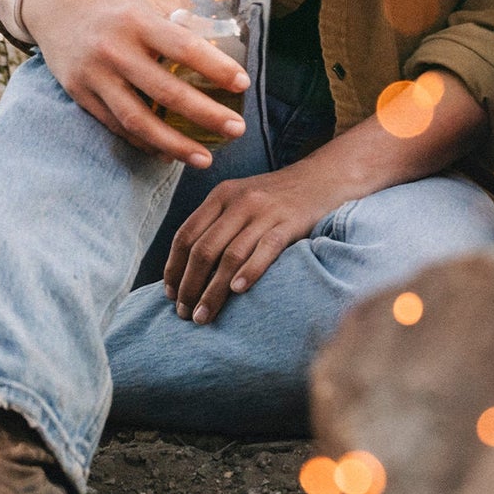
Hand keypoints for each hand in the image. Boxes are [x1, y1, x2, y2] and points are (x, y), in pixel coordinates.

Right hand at [23, 0, 249, 166]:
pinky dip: (143, 142)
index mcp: (137, 19)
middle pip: (166, 92)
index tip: (243, 84)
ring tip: (205, 159)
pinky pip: (115, 125)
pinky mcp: (78, 93)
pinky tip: (168, 153)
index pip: (184, 47)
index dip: (216, 68)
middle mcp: (114, 49)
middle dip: (206, 115)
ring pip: (138, 119)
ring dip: (174, 144)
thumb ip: (182, 17)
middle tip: (238, 130)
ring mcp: (93, 75)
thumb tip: (224, 42)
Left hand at [163, 161, 336, 323]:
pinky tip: (238, 291)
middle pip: (204, 249)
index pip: (185, 235)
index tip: (170, 295)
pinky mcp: (290, 222)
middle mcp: (240, 201)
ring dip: (213, 291)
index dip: (174, 268)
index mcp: (221, 195)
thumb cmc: (277, 198)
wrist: (323, 177)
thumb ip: (217, 224)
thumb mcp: (241, 199)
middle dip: (189, 286)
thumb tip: (187, 270)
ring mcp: (266, 211)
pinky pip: (265, 249)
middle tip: (184, 313)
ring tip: (204, 316)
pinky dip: (249, 271)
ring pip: (230, 256)